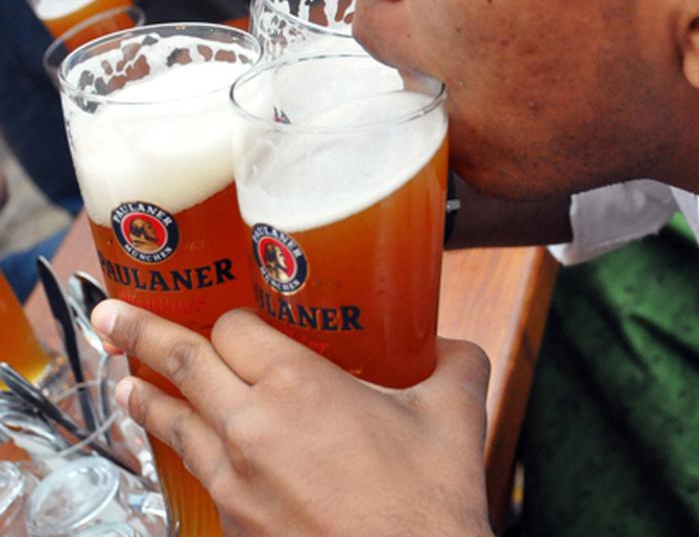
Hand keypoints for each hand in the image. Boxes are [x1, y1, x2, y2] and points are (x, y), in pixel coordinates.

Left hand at [92, 300, 492, 536]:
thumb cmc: (427, 505)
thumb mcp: (454, 413)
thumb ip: (455, 362)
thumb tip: (452, 346)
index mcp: (300, 388)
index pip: (235, 329)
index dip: (232, 317)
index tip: (234, 315)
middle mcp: (253, 429)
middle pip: (180, 364)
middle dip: (140, 333)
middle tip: (110, 316)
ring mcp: (236, 481)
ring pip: (172, 424)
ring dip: (145, 397)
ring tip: (125, 381)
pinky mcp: (236, 523)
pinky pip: (195, 473)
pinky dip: (180, 449)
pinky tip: (183, 446)